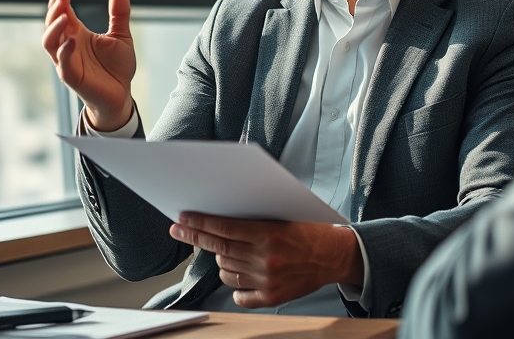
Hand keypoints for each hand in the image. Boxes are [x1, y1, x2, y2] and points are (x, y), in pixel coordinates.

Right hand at [42, 0, 136, 130]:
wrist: (121, 95)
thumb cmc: (117, 67)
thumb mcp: (121, 35)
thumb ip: (119, 14)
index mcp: (76, 33)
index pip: (62, 11)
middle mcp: (67, 44)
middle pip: (52, 23)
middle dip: (55, 8)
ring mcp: (67, 61)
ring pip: (50, 42)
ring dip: (55, 27)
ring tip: (64, 14)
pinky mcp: (72, 77)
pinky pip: (63, 64)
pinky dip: (65, 51)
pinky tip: (73, 40)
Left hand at [169, 213, 364, 307]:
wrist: (335, 255)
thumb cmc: (309, 231)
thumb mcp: (283, 217)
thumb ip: (253, 221)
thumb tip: (219, 220)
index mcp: (270, 234)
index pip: (225, 228)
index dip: (200, 223)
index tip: (182, 220)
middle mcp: (266, 258)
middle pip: (220, 249)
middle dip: (196, 237)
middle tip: (178, 230)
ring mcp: (267, 280)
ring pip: (227, 271)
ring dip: (220, 260)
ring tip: (224, 251)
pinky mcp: (271, 297)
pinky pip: (240, 294)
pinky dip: (235, 285)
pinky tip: (238, 274)